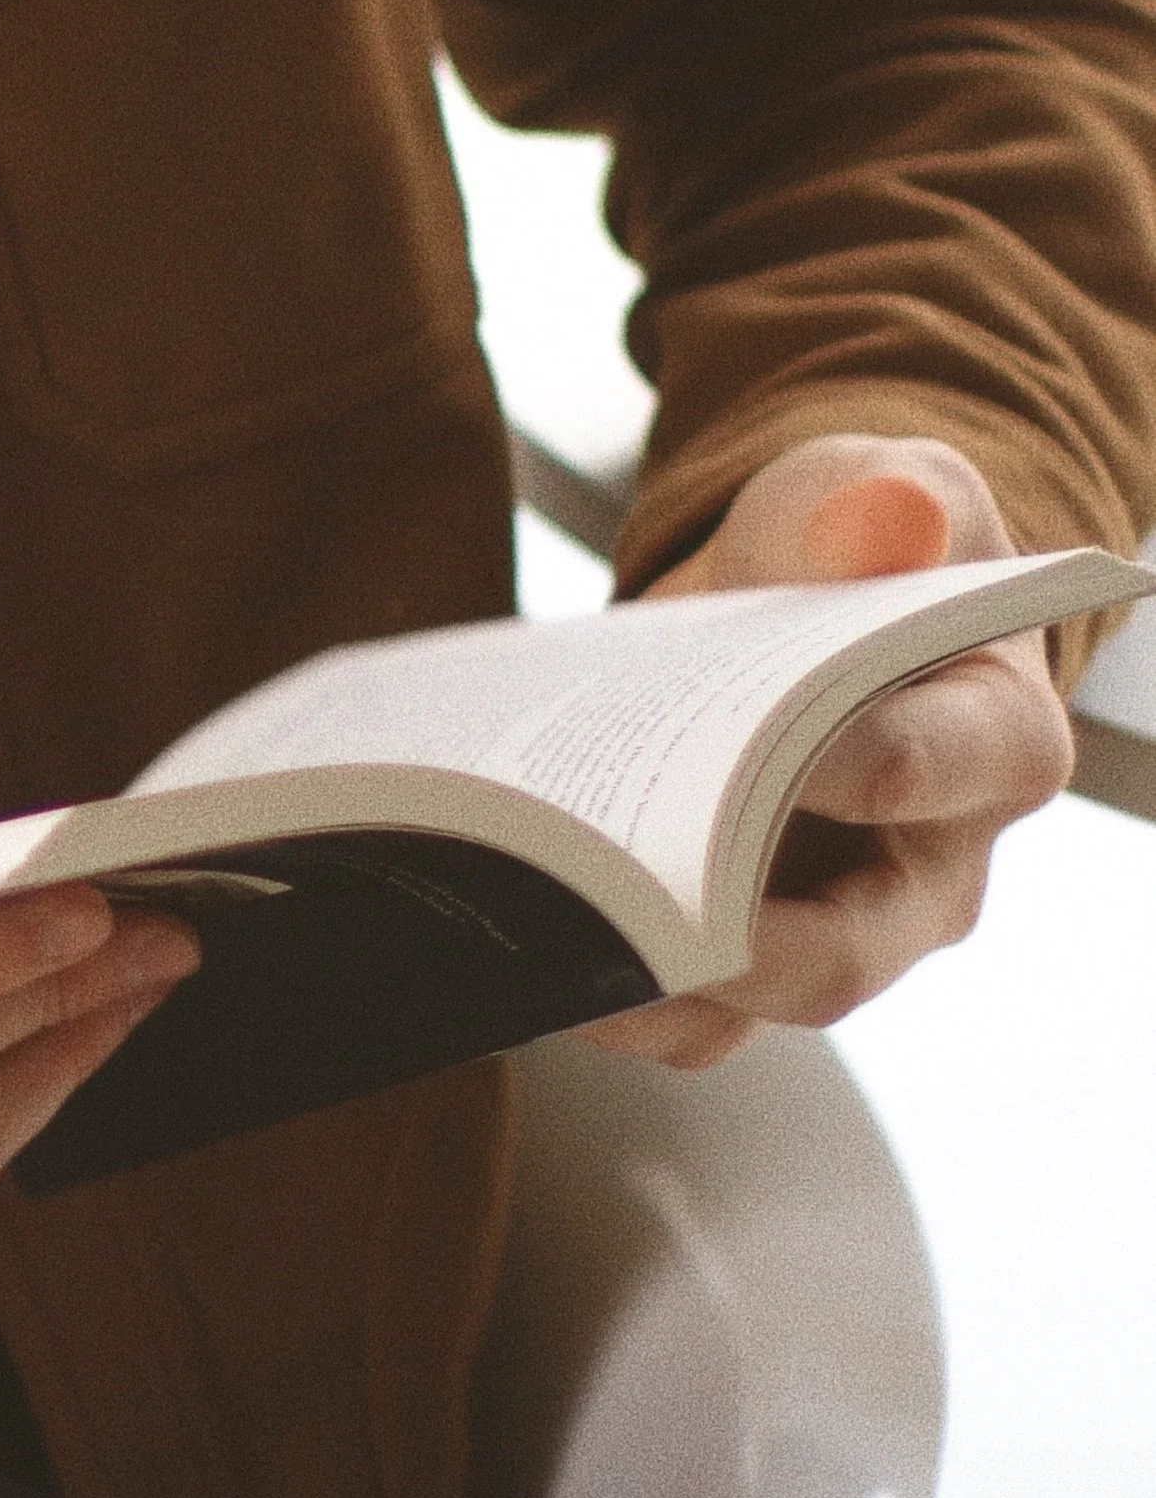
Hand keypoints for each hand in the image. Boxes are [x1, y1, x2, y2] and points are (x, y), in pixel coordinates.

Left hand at [584, 433, 1072, 1068]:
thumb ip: (872, 499)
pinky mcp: (739, 953)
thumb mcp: (865, 488)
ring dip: (629, 987)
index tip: (740, 742)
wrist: (791, 594)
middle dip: (718, 942)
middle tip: (612, 904)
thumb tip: (892, 515)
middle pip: (837, 952)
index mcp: (997, 744)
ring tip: (526, 936)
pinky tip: (501, 924)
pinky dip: (589, 982)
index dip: (843, 765)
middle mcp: (929, 872)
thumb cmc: (849, 543)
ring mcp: (830, 930)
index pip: (931, 771)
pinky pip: (671, 1005)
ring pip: (739, 1009)